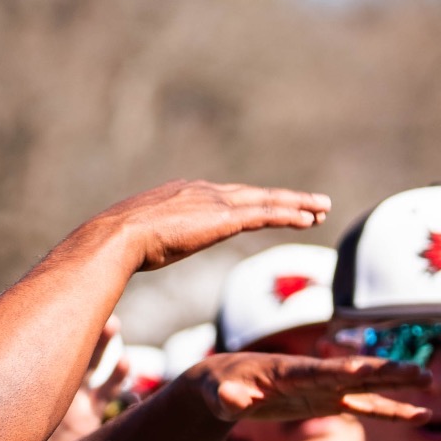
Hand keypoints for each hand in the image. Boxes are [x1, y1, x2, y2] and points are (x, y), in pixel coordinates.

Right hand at [89, 179, 332, 271]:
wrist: (118, 237)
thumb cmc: (123, 245)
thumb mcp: (148, 239)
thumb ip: (158, 239)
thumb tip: (146, 250)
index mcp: (188, 194)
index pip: (232, 198)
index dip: (257, 203)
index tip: (275, 208)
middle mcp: (205, 191)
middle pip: (256, 194)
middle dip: (287, 200)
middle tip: (315, 204)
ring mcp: (215, 201)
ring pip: (268, 201)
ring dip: (299, 205)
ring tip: (323, 209)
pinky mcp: (224, 217)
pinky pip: (266, 214)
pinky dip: (289, 215)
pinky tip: (309, 220)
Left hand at [191, 352, 431, 424]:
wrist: (227, 382)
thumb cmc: (220, 388)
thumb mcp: (220, 396)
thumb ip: (228, 399)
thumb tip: (232, 401)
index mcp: (292, 372)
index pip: (323, 372)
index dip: (347, 371)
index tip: (372, 368)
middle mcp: (317, 376)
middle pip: (359, 374)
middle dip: (389, 372)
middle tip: (422, 371)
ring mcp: (327, 389)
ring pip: (370, 387)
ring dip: (399, 387)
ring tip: (432, 385)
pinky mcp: (329, 401)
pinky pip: (367, 407)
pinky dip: (392, 411)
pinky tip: (418, 414)